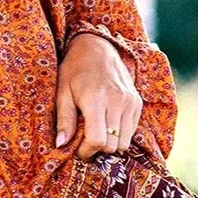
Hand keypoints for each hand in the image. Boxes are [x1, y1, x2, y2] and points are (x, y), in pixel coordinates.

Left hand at [55, 32, 142, 159]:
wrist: (97, 47)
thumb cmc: (74, 69)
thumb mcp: (62, 92)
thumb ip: (64, 120)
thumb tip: (60, 145)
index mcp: (95, 100)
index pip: (98, 140)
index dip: (87, 151)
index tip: (78, 150)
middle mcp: (117, 102)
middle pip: (113, 145)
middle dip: (98, 149)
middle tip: (86, 143)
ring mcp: (130, 102)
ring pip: (125, 141)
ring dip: (111, 144)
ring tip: (97, 134)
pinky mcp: (137, 102)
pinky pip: (132, 130)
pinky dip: (120, 134)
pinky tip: (107, 124)